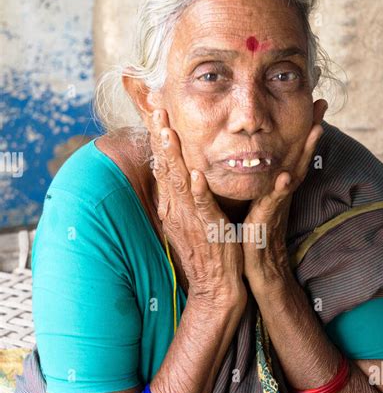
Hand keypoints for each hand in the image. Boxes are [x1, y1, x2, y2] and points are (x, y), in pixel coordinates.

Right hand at [148, 108, 247, 309]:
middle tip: (156, 107)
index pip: (162, 164)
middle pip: (164, 166)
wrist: (216, 285)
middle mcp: (176, 208)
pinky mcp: (208, 230)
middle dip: (159, 136)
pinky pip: (202, 207)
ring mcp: (190, 219)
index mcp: (172, 204)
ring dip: (171, 156)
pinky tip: (195, 175)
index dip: (158, 137)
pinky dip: (197, 191)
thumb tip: (177, 175)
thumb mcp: (190, 220)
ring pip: (178, 182)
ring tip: (166, 131)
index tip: (155, 110)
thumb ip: (182, 197)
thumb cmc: (207, 252)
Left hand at [242, 99, 326, 294]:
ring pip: (293, 173)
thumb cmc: (255, 237)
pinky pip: (271, 203)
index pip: (293, 151)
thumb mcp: (260, 203)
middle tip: (321, 102)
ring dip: (306, 152)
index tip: (314, 102)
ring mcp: (277, 205)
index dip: (303, 128)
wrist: (259, 270)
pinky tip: (284, 176)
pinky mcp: (266, 221)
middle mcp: (282, 192)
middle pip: (301, 155)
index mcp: (278, 185)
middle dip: (312, 129)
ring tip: (317, 129)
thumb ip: (265, 184)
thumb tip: (269, 166)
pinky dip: (278, 189)